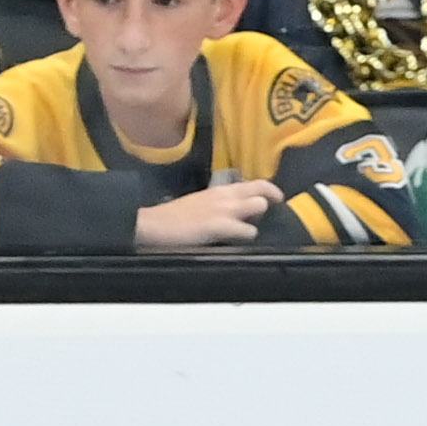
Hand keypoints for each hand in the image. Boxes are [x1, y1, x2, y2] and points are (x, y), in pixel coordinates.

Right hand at [133, 179, 281, 249]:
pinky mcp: (219, 226)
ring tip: (250, 227)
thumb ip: (217, 204)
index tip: (272, 199)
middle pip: (262, 188)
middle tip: (274, 210)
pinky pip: (247, 231)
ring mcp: (223, 210)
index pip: (253, 183)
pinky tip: (238, 242)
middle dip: (272, 198)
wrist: (152, 224)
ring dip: (259, 218)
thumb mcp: (199, 203)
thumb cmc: (172, 217)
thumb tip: (232, 213)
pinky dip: (247, 237)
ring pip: (260, 205)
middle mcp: (225, 195)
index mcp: (219, 189)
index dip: (267, 190)